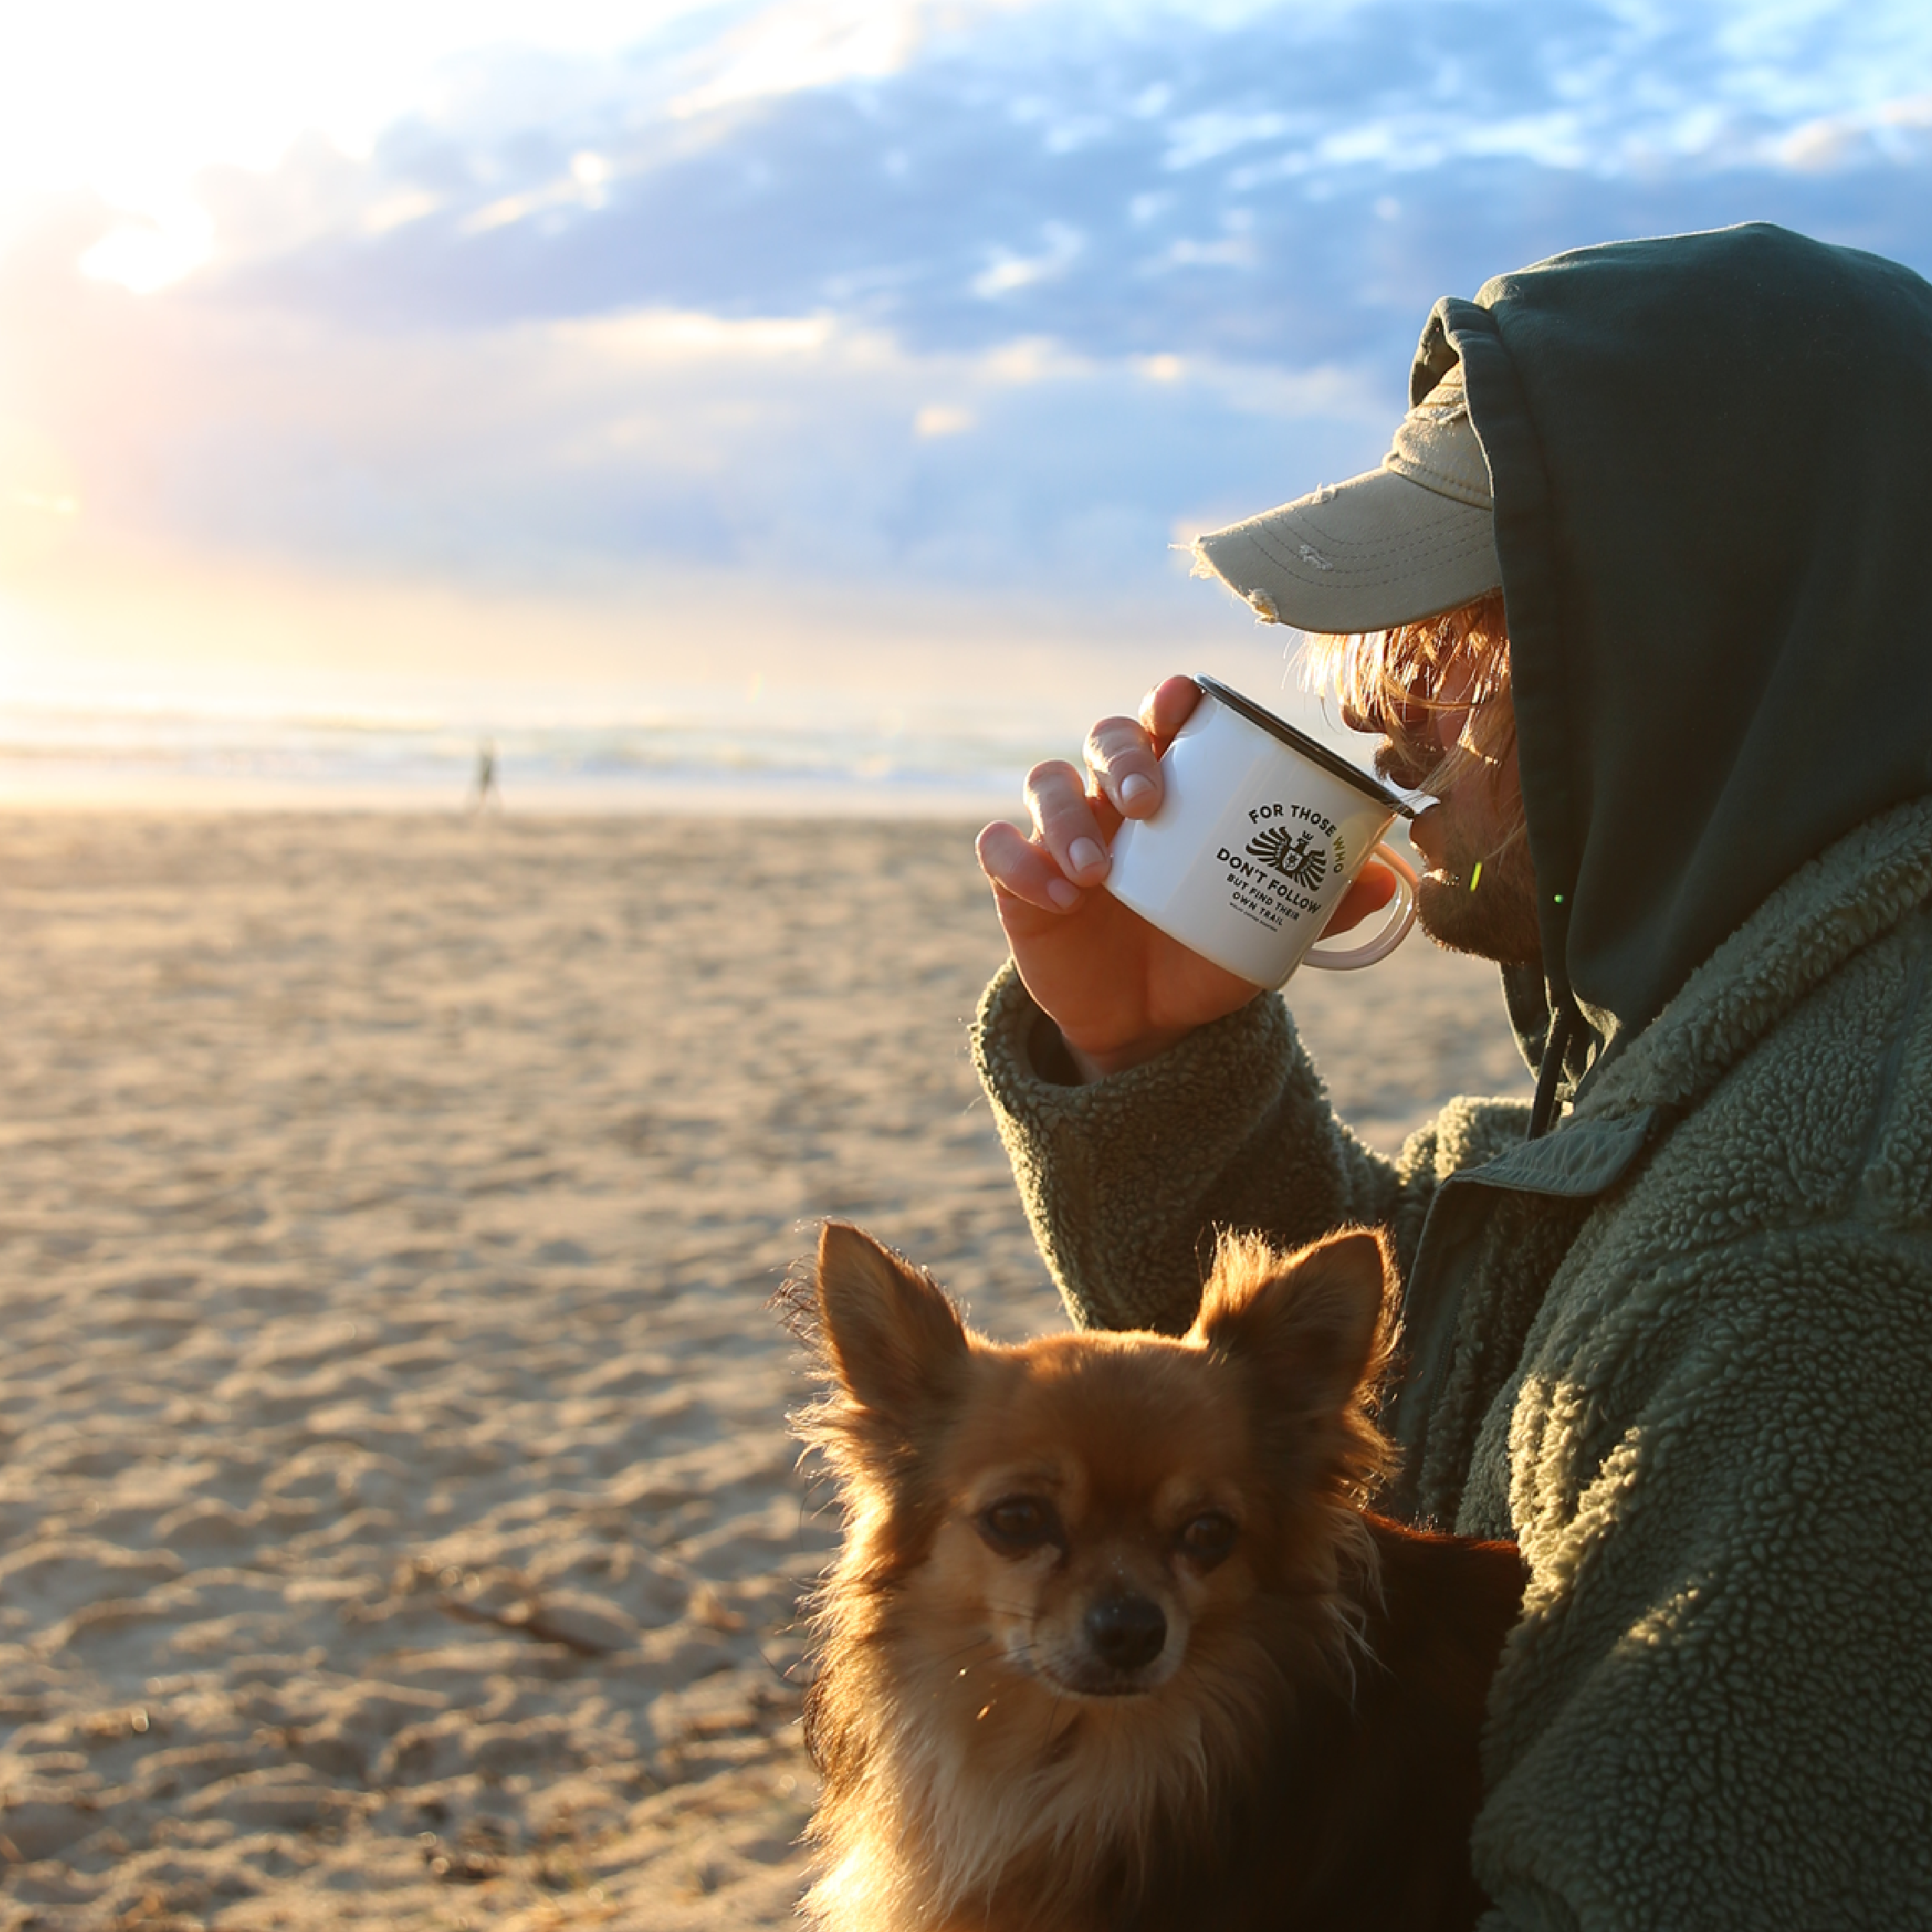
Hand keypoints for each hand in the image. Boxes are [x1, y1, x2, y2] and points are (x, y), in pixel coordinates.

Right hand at [977, 676, 1396, 1078]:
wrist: (1147, 1021)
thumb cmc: (1204, 952)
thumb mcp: (1264, 932)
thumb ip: (1317, 902)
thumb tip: (1382, 876)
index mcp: (1176, 789)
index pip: (1165, 719)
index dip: (1170, 700)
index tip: (1185, 702)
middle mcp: (1114, 798)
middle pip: (1103, 737)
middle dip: (1123, 755)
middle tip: (1149, 803)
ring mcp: (1061, 834)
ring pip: (1045, 782)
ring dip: (1066, 816)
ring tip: (1097, 873)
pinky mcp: (1018, 879)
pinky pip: (999, 848)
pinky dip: (1020, 861)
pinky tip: (1055, 895)